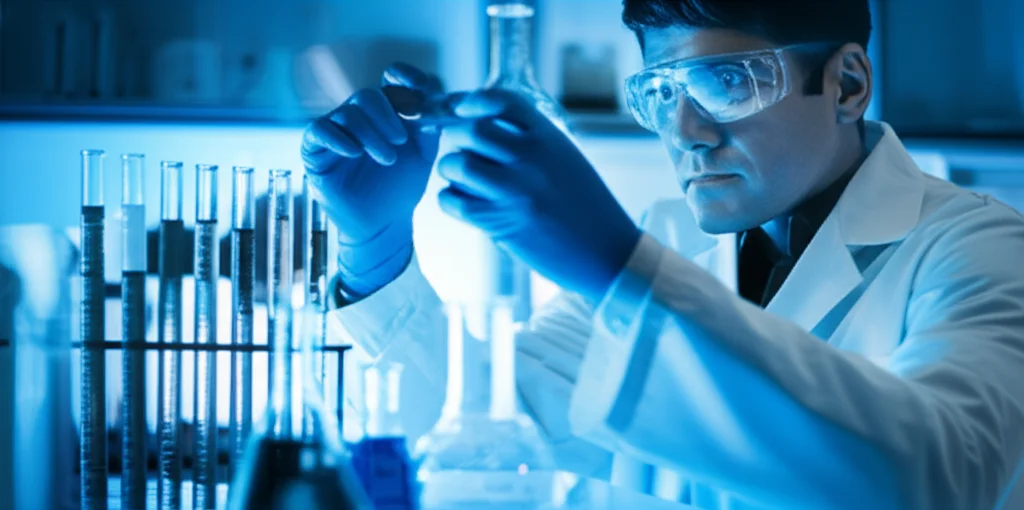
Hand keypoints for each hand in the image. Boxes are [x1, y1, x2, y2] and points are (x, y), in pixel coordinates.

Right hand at [302, 63, 442, 294]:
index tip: (419, 85)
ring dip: (370, 134)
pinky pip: (319, 130)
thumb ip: (431, 127)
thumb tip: (438, 102)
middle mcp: (360, 116)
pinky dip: (337, 138)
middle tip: (401, 141)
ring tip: (388, 160)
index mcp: (387, 111)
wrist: (384, 222)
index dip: (404, 75)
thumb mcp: (424, 154)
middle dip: (387, 115)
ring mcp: (336, 131)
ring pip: (347, 113)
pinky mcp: (315, 149)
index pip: (391, 78)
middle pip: (368, 95)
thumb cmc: (401, 187)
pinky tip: (354, 153)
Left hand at [436, 89, 640, 301]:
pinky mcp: (500, 223)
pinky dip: (449, 200)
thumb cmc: (586, 207)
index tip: (459, 109)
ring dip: (450, 170)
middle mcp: (530, 159)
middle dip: (455, 137)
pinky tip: (462, 203)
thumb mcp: (565, 160)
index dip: (472, 101)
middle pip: (470, 130)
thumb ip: (531, 142)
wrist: (606, 252)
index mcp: (548, 138)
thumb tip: (485, 128)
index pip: (502, 101)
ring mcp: (514, 191)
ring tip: (461, 179)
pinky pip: (452, 200)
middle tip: (459, 149)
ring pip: (456, 164)